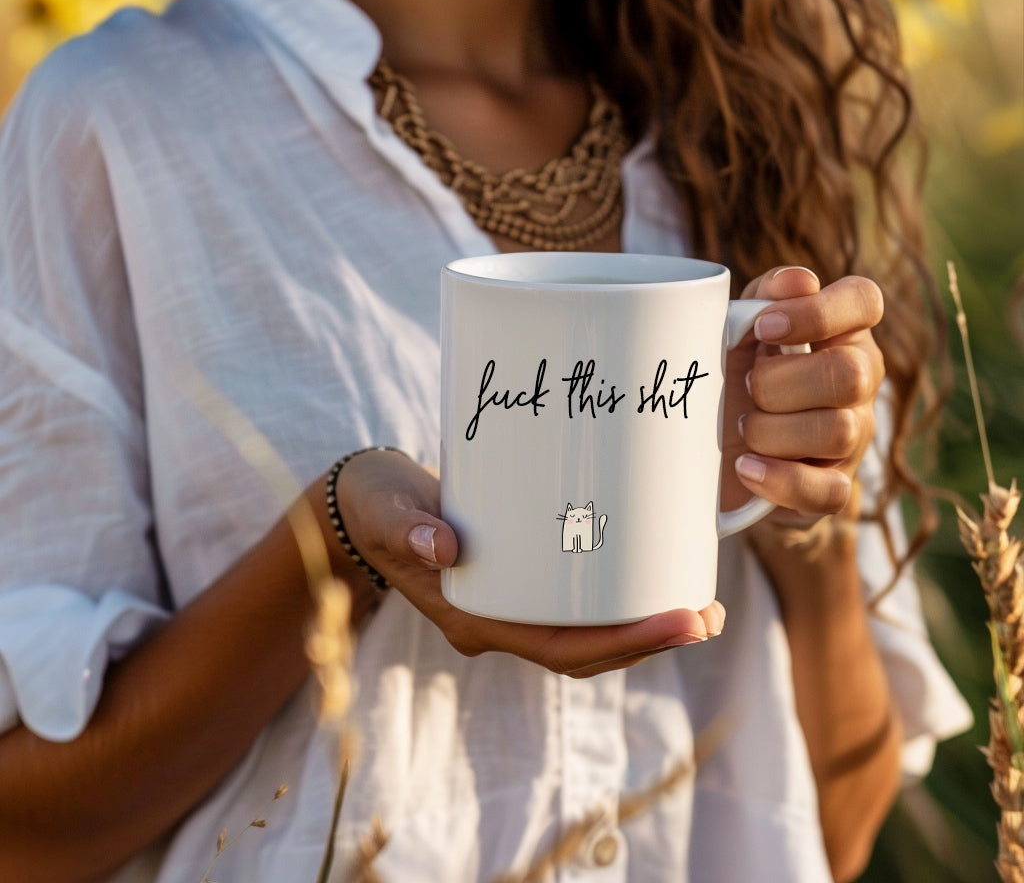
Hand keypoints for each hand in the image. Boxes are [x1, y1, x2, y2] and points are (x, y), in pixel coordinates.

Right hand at [333, 449, 724, 676]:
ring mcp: (509, 604)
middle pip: (586, 650)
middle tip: (708, 614)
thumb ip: (408, 528)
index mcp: (472, 618)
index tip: (680, 621)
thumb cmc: (377, 506)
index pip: (559, 648)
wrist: (365, 505)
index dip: (624, 642)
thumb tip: (445, 546)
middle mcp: (497, 622)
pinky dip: (619, 599)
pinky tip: (651, 575)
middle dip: (650, 639)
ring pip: (588, 633)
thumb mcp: (386, 511)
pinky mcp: (520, 580)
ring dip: (644, 625)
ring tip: (699, 603)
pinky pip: (577, 605)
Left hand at [721, 266, 884, 526]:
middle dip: (779, 384)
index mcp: (839, 332)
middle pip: (849, 375)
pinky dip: (780, 480)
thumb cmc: (728, 378)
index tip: (763, 328)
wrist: (710, 456)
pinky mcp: (834, 489)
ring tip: (743, 428)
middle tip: (745, 387)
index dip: (816, 312)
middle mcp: (860, 382)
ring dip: (772, 432)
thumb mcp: (733, 332)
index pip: (865, 300)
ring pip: (838, 431)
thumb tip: (797, 281)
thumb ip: (762, 297)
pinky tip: (747, 467)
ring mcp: (854, 438)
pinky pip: (828, 492)